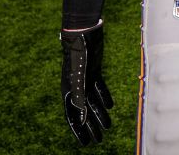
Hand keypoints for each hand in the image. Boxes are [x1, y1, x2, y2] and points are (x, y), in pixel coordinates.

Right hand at [60, 21, 113, 144]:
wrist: (83, 35)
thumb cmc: (78, 56)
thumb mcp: (79, 79)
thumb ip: (80, 97)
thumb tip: (83, 117)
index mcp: (68, 91)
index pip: (73, 116)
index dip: (79, 131)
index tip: (85, 143)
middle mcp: (76, 87)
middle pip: (84, 112)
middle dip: (91, 127)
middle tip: (99, 140)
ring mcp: (85, 80)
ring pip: (93, 102)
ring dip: (100, 114)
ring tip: (108, 126)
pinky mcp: (94, 72)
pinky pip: (99, 89)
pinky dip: (104, 98)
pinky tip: (110, 106)